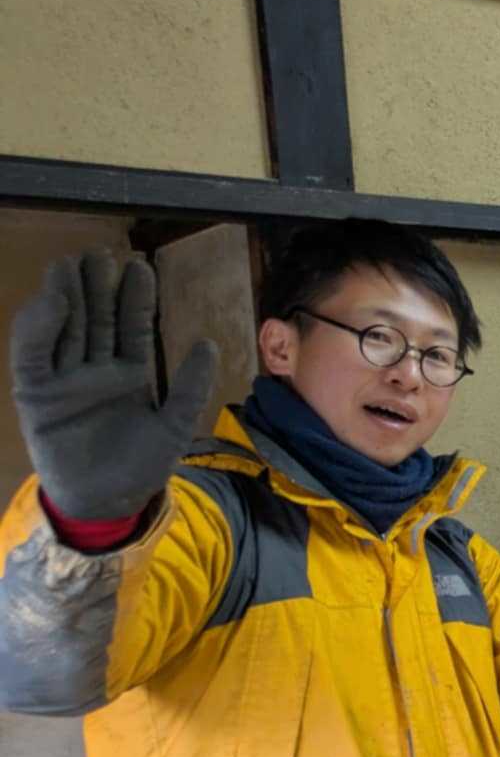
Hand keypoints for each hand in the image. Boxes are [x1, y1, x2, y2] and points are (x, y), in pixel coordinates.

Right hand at [10, 251, 217, 521]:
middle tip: (100, 254)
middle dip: (98, 286)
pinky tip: (53, 302)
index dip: (135, 298)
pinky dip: (41, 327)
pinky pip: (34, 353)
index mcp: (129, 373)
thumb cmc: (141, 467)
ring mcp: (65, 378)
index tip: (139, 267)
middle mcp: (96, 369)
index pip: (132, 327)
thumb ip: (188, 387)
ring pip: (66, 328)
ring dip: (69, 296)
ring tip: (72, 265)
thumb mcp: (174, 426)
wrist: (107, 502)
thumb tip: (208, 344)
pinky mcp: (36, 392)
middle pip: (96, 318)